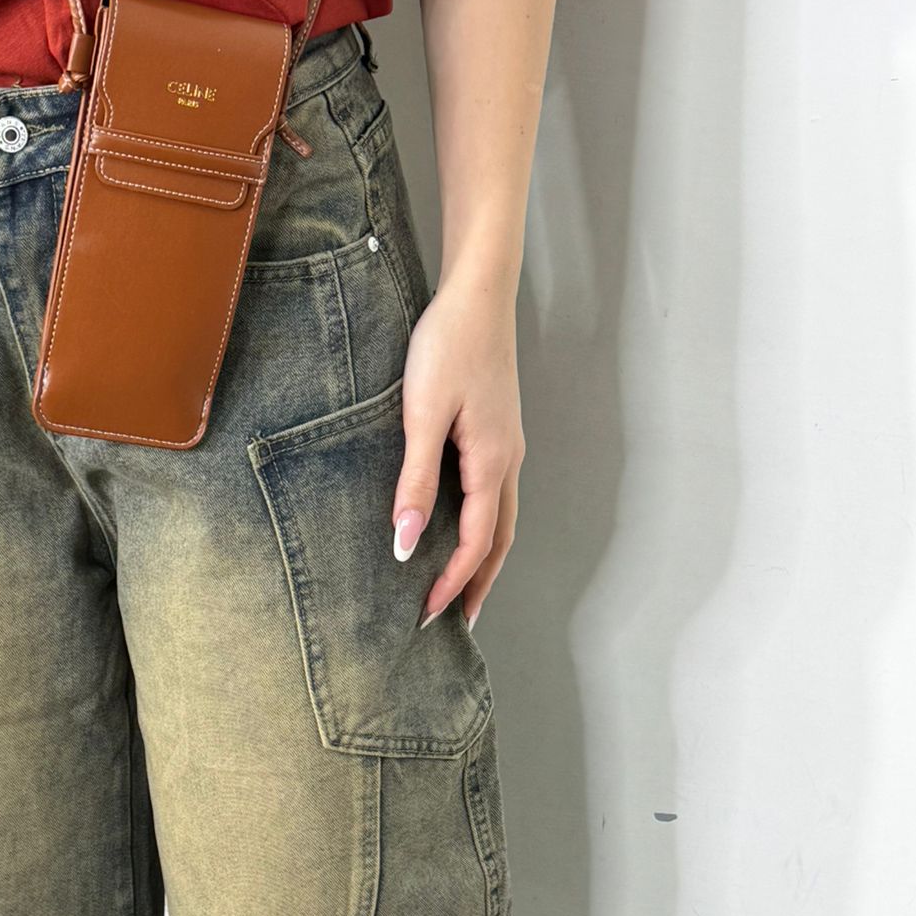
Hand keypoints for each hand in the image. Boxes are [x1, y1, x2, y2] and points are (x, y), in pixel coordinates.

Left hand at [390, 272, 523, 629]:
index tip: (424, 616)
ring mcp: (507, 446)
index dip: (452, 584)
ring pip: (501, 519)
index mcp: (492, 464)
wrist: (477, 292)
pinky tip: (462, 527)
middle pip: (499, 541)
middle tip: (455, 623)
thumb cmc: (449, 345)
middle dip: (478, 584)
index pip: (476, 544)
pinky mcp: (497, 431)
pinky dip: (483, 526)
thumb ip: (415, 481)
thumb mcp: (423, 415)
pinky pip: (494, 495)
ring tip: (462, 588)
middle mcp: (508, 461)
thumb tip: (407, 544)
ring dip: (485, 559)